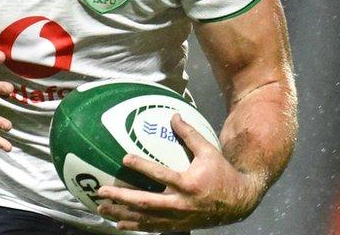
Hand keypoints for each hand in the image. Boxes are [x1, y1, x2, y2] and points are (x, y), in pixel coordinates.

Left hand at [95, 114, 263, 231]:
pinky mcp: (177, 225)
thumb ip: (190, 135)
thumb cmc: (221, 174)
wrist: (238, 203)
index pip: (161, 174)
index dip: (142, 166)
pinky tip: (119, 223)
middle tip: (101, 191)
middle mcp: (180, 203)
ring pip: (145, 218)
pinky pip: (152, 227)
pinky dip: (135, 226)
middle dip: (121, 197)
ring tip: (102, 208)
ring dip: (122, 213)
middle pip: (145, 202)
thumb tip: (174, 116)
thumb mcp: (209, 151)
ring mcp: (177, 217)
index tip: (124, 158)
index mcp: (189, 183)